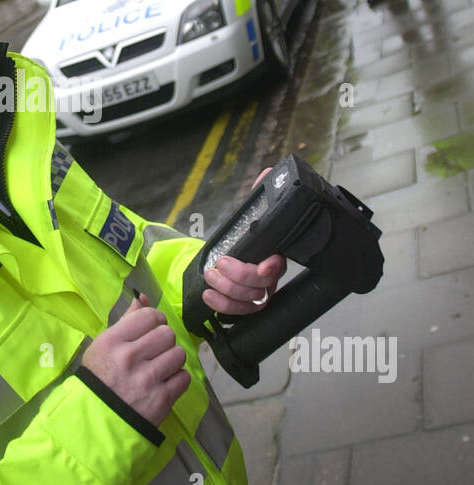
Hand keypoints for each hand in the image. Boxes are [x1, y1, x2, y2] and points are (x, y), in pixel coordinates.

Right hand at [81, 295, 190, 426]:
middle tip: (155, 350)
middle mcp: (130, 358)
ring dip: (172, 359)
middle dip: (164, 340)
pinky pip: (184, 377)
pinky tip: (164, 382)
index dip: (155, 320)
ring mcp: (147, 380)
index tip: (151, 329)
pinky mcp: (162, 399)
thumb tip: (143, 298)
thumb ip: (126, 321)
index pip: (149, 316)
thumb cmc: (99, 378)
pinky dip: (177, 379)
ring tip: (160, 366)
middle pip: (167, 333)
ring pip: (179, 354)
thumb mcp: (103, 346)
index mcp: (112, 342)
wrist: (98, 420)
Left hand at [202, 168, 285, 317]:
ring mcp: (259, 292)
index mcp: (274, 253)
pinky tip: (208, 295)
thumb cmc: (242, 233)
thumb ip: (259, 195)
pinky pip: (239, 312)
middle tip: (218, 264)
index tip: (254, 266)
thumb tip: (267, 172)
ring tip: (210, 276)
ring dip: (227, 290)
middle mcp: (270, 276)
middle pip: (261, 286)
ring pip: (250, 300)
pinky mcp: (245, 303)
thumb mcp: (249, 214)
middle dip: (237, 276)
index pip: (277, 266)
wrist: (229, 252)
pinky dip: (222, 305)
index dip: (267, 269)